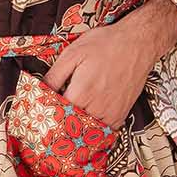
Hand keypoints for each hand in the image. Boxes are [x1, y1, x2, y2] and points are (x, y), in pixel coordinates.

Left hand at [42, 0, 176, 129]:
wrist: (138, 43)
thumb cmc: (105, 44)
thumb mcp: (73, 53)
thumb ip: (54, 75)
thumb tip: (41, 90)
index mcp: (81, 92)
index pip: (56, 116)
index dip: (46, 117)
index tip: (39, 117)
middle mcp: (96, 107)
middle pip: (71, 128)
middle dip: (58, 127)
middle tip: (49, 125)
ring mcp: (110, 113)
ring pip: (87, 133)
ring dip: (75, 132)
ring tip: (66, 126)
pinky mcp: (121, 114)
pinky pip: (103, 132)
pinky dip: (93, 132)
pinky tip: (86, 125)